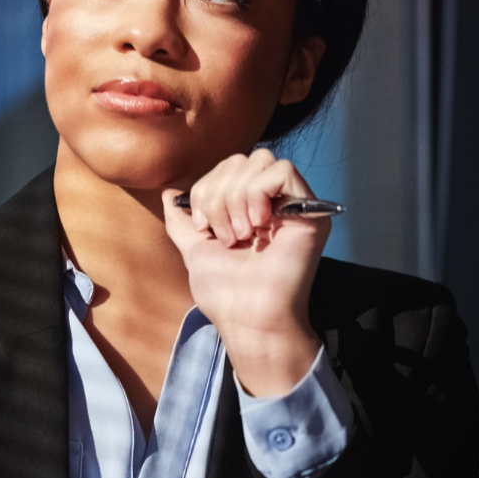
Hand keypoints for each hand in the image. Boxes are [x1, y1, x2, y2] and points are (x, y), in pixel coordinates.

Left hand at [161, 148, 327, 395]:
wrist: (249, 318)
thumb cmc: (226, 294)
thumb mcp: (195, 250)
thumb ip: (182, 221)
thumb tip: (168, 192)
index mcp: (249, 208)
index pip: (227, 166)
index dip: (206, 188)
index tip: (203, 227)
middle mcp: (274, 203)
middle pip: (241, 159)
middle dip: (218, 194)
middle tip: (224, 235)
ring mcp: (293, 205)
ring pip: (260, 161)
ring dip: (236, 198)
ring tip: (240, 235)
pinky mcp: (310, 210)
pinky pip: (281, 171)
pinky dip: (257, 195)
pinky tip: (256, 227)